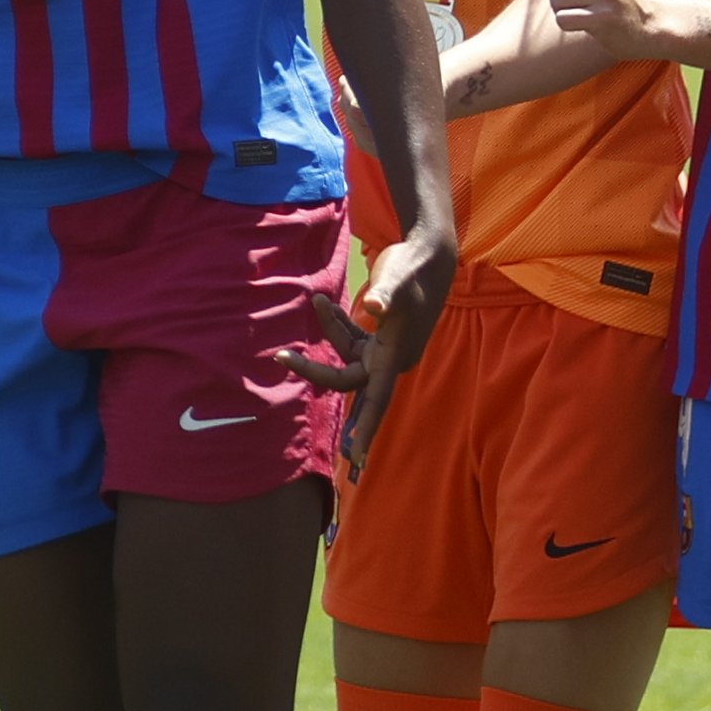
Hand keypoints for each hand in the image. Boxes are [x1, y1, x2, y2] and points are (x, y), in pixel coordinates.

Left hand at [273, 230, 452, 470]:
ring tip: (316, 301)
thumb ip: (386, 296)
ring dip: (328, 333)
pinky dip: (336, 325)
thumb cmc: (413, 269)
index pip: (377, 401)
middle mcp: (389, 359)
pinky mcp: (380, 335)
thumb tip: (374, 307)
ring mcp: (384, 349)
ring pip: (346, 355)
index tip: (355, 456)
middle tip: (281, 357)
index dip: (366, 429)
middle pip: (347, 379)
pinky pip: (351, 340)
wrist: (429, 254)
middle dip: (314, 370)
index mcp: (395, 357)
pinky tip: (322, 305)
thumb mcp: (397, 281)